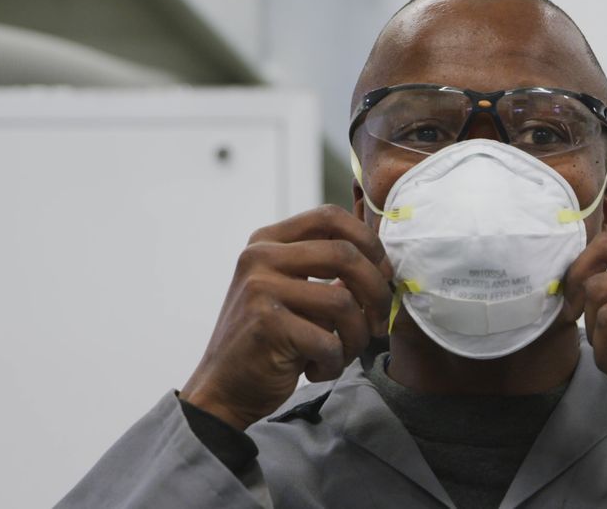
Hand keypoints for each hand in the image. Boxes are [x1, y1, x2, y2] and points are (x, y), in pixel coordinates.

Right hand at [180, 205, 392, 429]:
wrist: (223, 389)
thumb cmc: (270, 341)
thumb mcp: (293, 292)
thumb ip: (326, 270)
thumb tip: (382, 262)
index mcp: (267, 241)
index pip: (330, 216)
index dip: (369, 242)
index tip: (384, 273)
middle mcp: (260, 257)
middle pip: (346, 255)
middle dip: (377, 292)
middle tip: (378, 324)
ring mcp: (260, 288)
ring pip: (343, 302)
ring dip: (356, 337)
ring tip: (341, 354)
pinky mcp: (266, 324)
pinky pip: (329, 340)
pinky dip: (334, 362)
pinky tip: (316, 370)